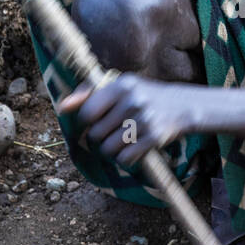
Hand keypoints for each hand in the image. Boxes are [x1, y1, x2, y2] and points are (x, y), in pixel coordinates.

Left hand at [60, 73, 196, 166]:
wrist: (182, 105)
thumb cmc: (142, 95)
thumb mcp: (119, 86)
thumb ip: (88, 93)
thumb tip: (62, 107)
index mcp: (121, 86)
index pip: (87, 113)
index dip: (85, 123)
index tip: (93, 123)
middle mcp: (132, 101)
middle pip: (95, 134)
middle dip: (98, 139)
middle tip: (108, 134)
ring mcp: (144, 120)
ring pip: (108, 149)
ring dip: (109, 151)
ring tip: (118, 143)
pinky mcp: (154, 138)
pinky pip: (125, 158)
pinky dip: (123, 159)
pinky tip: (130, 150)